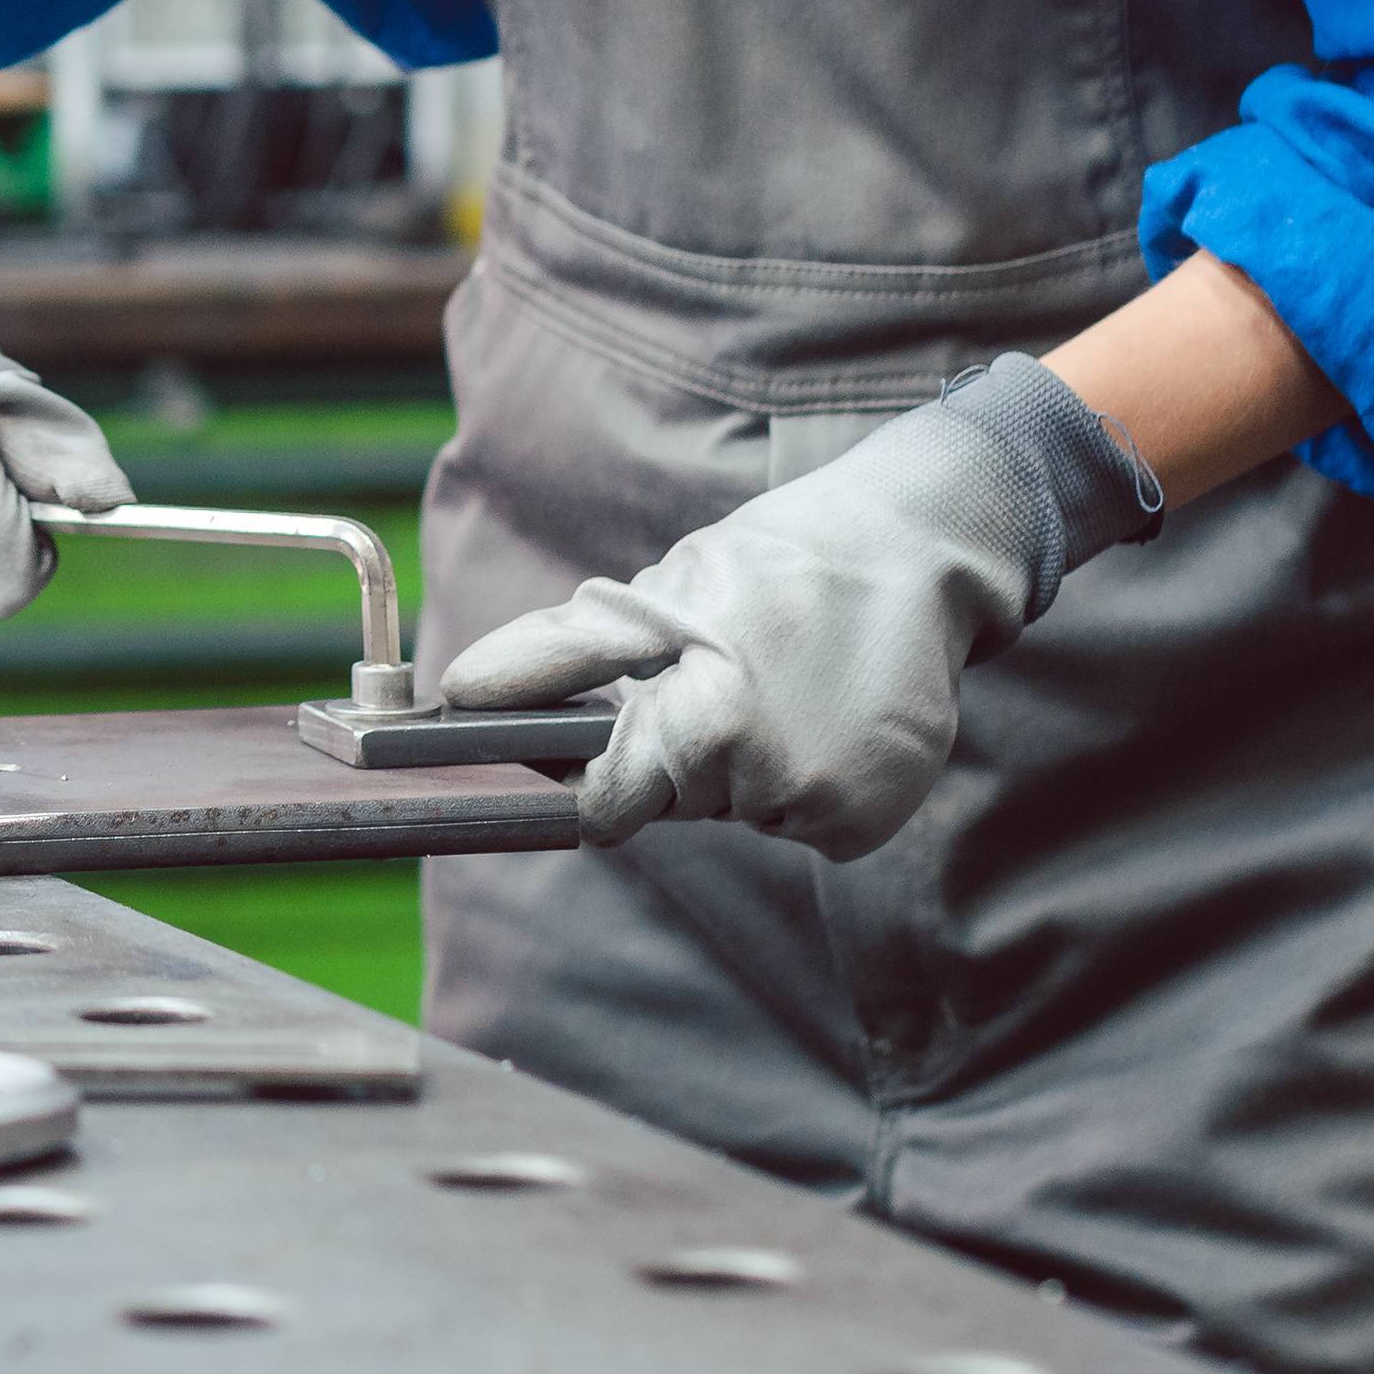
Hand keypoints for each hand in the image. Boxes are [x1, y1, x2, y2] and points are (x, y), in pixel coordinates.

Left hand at [438, 360, 1156, 855]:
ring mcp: (826, 807)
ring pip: (736, 812)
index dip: (588, 779)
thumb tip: (460, 691)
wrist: (914, 550)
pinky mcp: (868, 823)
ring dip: (742, 766)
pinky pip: (797, 823)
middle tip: (721, 678)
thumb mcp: (658, 596)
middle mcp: (769, 778)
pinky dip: (802, 782)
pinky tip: (825, 713)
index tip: (604, 738)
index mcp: (705, 720)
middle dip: (677, 757)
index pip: (603, 808)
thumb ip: (559, 654)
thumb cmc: (767, 567)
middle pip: (672, 807)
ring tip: (781, 686)